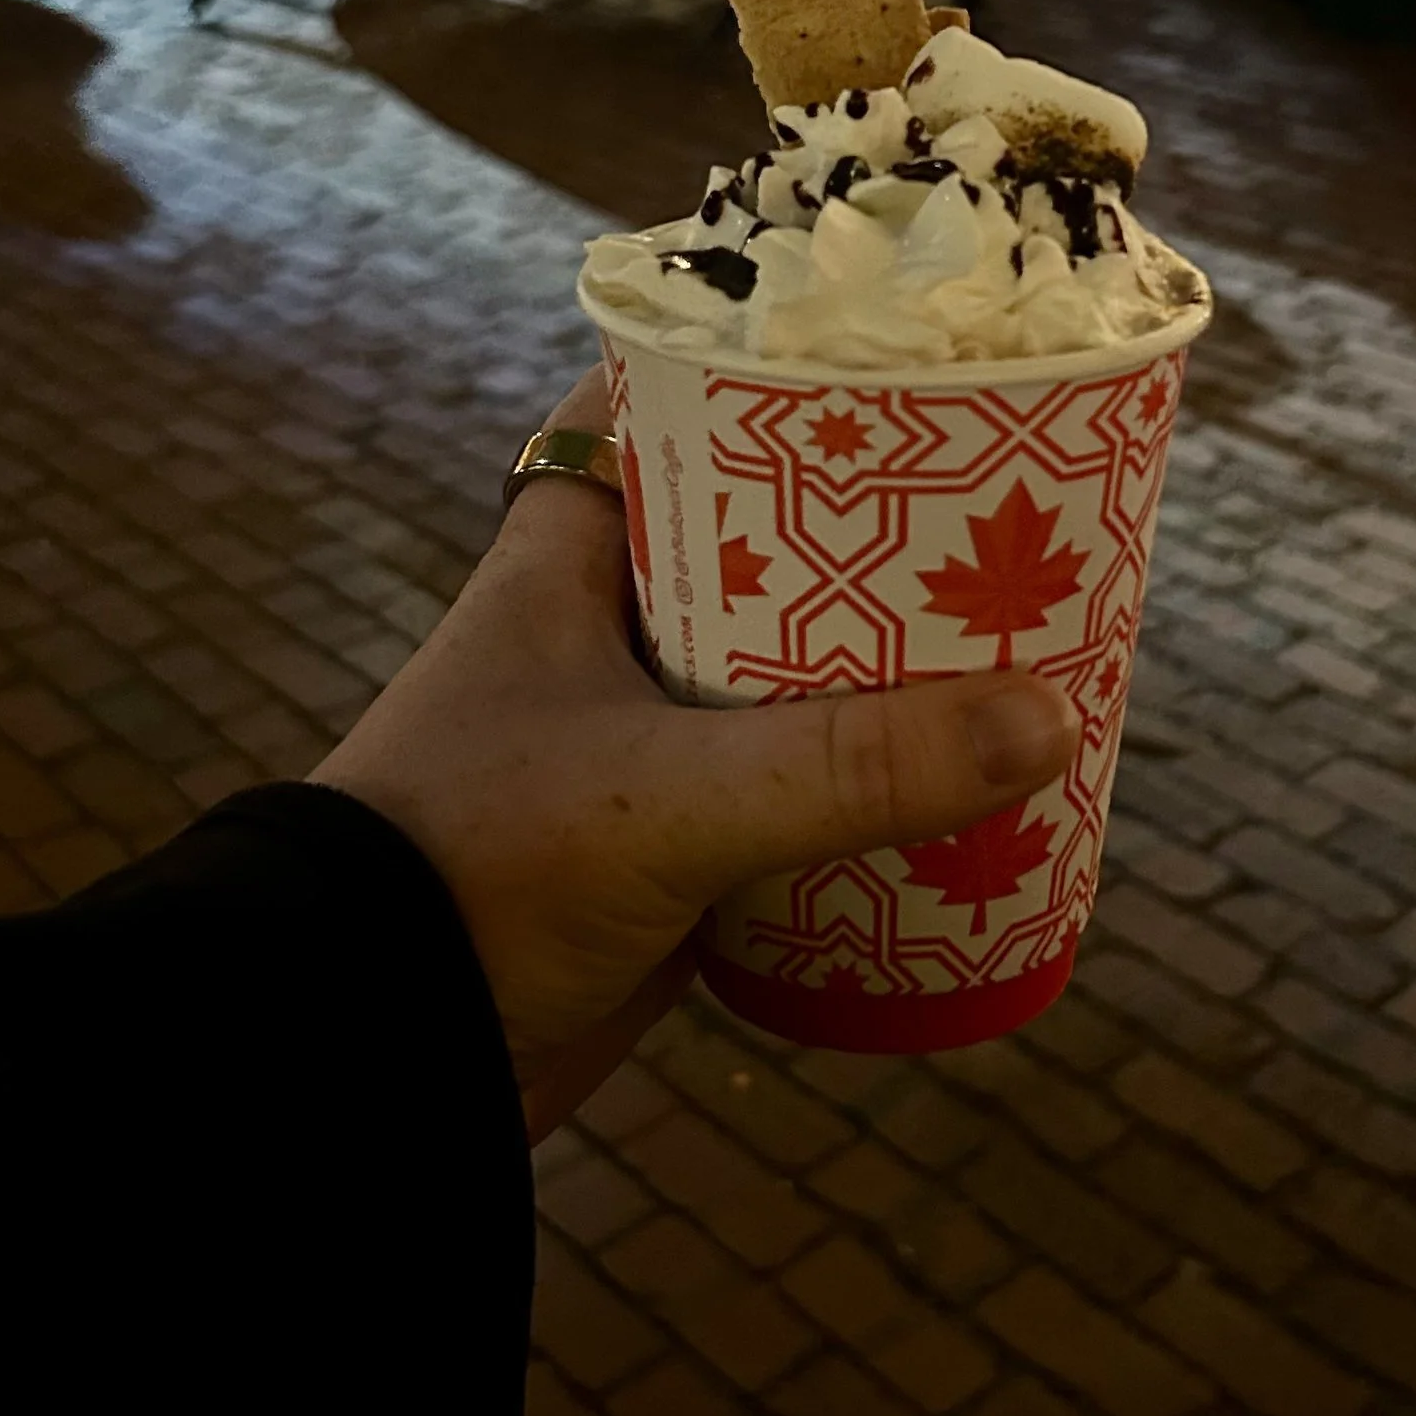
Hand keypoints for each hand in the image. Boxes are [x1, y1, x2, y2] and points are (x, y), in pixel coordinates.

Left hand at [313, 370, 1082, 1140]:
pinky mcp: (662, 854)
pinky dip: (864, 790)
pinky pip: (788, 795)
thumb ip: (853, 764)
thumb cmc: (477, 872)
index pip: (666, 409)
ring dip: (883, 672)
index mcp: (564, 561)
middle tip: (1008, 508)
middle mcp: (600, 636)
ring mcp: (633, 748)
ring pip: (785, 677)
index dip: (770, 370)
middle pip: (762, 545)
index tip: (893, 356)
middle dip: (875, 537)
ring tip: (1021, 638)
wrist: (367, 1059)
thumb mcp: (674, 798)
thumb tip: (1049, 719)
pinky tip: (963, 789)